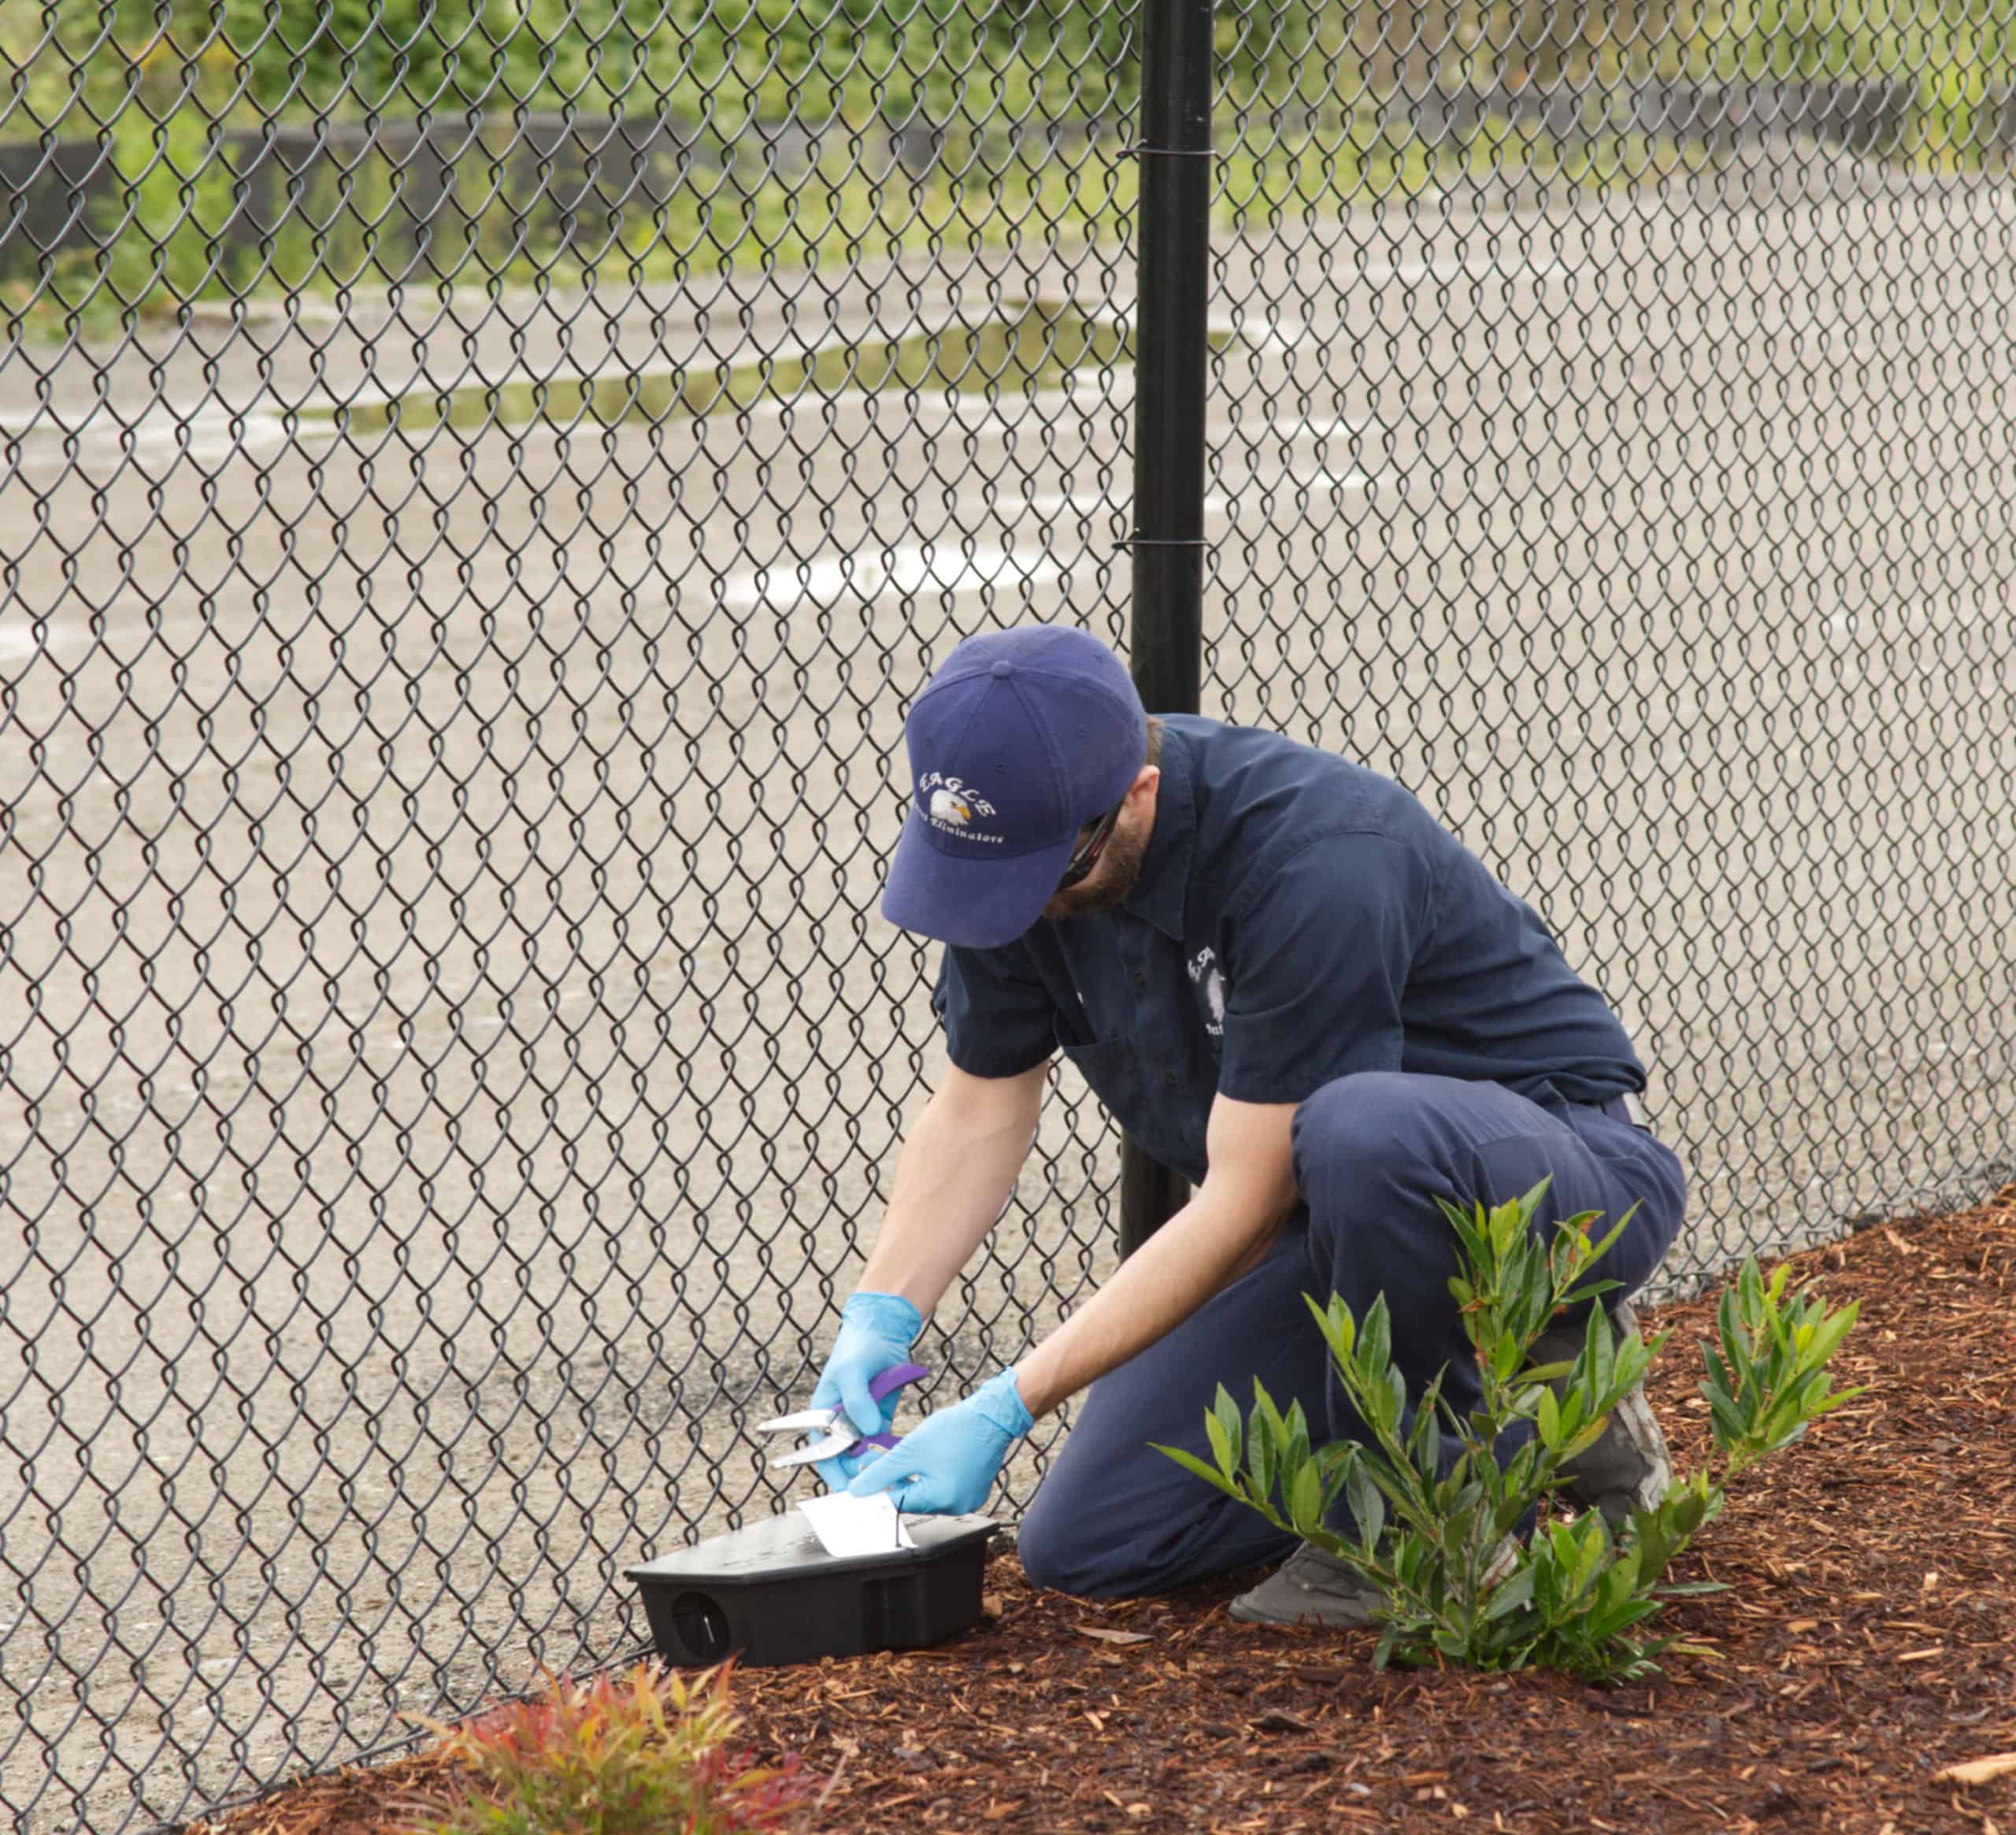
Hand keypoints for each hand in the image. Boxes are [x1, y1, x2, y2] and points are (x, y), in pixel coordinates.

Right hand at [808, 1290, 923, 1487]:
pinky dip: (887, 1452)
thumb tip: (867, 1429)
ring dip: (873, 1466)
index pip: (820, 1452)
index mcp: (821, 1414)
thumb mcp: (852, 1372)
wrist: (883, 1331)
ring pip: (863, 1454)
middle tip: (874, 1488)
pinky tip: (899, 1462)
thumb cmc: (857, 1348)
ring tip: (888, 1479)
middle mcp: (839, 1423)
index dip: (830, 1472)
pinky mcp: (880, 1418)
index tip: (844, 1490)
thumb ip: (857, 1401)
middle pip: (843, 1459)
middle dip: (855, 1474)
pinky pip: (881, 1442)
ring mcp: (860, 1422)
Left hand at [846, 1369, 1033, 1515]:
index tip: (858, 1489)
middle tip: (872, 1466)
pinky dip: (928, 1477)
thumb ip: (882, 1472)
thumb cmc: (957, 1429)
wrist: (993, 1415)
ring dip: (909, 1479)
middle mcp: (956, 1507)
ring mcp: (966, 1500)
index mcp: (941, 1500)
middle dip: (892, 1483)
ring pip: (926, 1494)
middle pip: (912, 1501)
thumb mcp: (911, 1449)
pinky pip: (942, 1488)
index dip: (875, 1495)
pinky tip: (920, 1460)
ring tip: (896, 1459)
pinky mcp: (971, 1490)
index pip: (898, 1504)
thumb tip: (858, 1490)